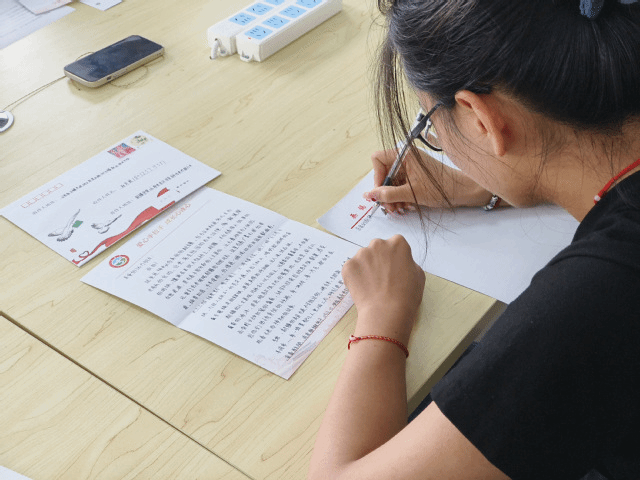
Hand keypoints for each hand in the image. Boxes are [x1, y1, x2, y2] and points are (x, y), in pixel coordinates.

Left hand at [341, 235, 425, 344]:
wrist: (387, 311)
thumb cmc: (407, 295)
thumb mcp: (418, 274)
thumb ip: (408, 262)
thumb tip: (399, 263)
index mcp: (397, 243)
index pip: (395, 245)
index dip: (395, 258)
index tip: (394, 269)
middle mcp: (378, 244)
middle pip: (377, 248)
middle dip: (379, 259)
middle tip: (382, 278)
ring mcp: (361, 254)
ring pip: (363, 258)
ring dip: (366, 268)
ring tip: (372, 286)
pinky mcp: (348, 266)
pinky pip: (352, 269)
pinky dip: (355, 278)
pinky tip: (363, 289)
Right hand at [364, 148, 494, 213]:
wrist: (462, 191)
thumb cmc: (442, 188)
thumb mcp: (412, 193)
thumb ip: (388, 194)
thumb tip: (370, 195)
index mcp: (405, 155)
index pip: (378, 159)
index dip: (377, 176)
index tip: (380, 191)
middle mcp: (406, 158)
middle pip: (383, 172)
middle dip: (384, 191)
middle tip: (388, 206)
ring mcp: (410, 167)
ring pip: (391, 181)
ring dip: (391, 197)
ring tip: (397, 209)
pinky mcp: (414, 176)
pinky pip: (400, 185)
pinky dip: (399, 196)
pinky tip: (404, 206)